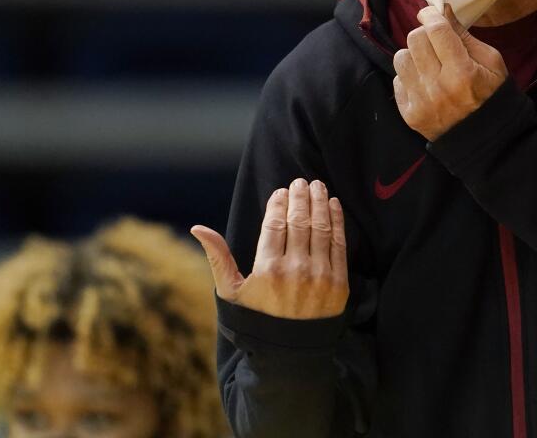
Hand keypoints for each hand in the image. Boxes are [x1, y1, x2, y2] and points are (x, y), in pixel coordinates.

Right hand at [191, 178, 348, 319]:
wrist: (290, 354)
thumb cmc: (256, 319)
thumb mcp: (231, 292)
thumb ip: (218, 257)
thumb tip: (197, 228)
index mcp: (267, 269)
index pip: (275, 224)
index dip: (279, 203)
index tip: (281, 192)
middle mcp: (295, 270)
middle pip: (300, 220)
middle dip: (301, 196)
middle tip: (300, 182)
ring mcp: (320, 276)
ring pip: (321, 227)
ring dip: (320, 202)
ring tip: (317, 187)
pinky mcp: (339, 283)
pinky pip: (339, 244)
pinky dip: (337, 221)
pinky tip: (333, 205)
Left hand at [393, 4, 507, 141]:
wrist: (487, 138)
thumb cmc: (492, 95)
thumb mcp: (491, 61)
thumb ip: (465, 35)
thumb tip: (443, 11)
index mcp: (462, 73)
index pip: (436, 30)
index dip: (431, 15)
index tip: (431, 13)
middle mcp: (438, 87)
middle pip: (414, 39)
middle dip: (424, 34)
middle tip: (435, 40)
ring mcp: (421, 103)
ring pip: (401, 58)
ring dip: (414, 55)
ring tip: (429, 64)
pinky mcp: (410, 115)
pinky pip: (397, 81)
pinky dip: (409, 77)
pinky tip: (426, 83)